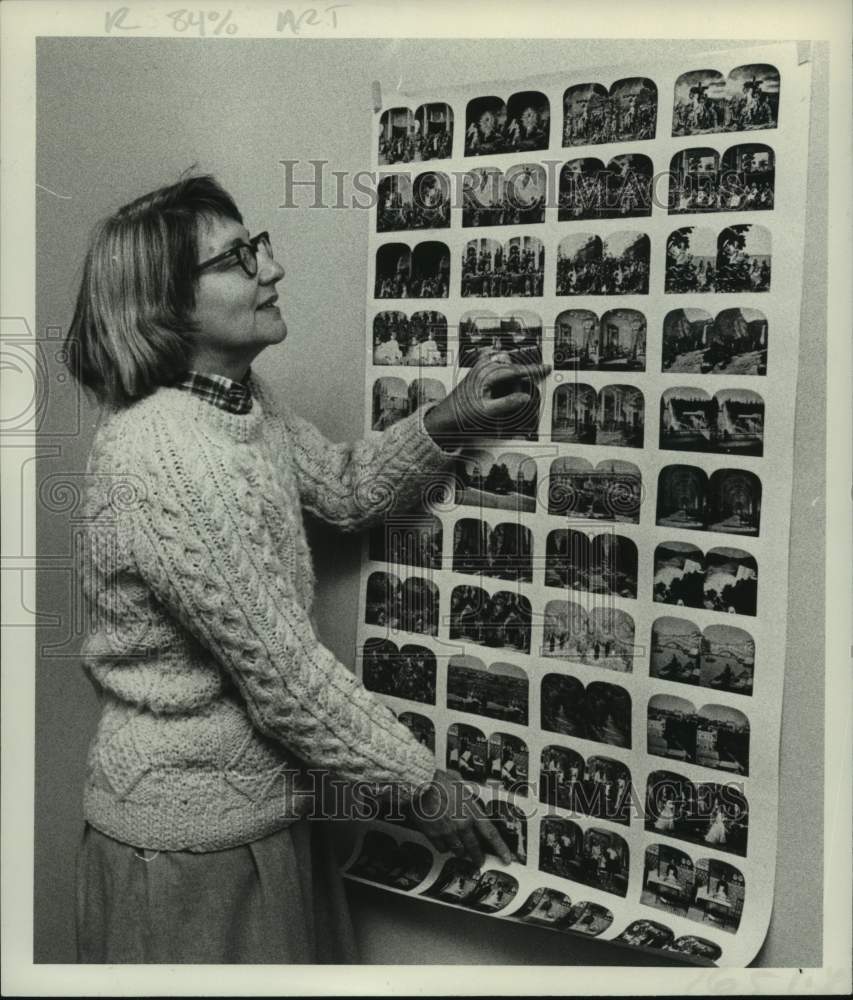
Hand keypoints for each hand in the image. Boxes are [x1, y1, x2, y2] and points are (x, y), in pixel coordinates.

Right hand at [409, 769, 512, 866]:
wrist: (421, 785)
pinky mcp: (434, 835)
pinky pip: (442, 848)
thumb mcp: (460, 785)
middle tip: (480, 861)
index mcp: (472, 812)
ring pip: (458, 850)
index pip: (491, 834)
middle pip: (475, 848)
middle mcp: (462, 825)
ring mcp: (448, 832)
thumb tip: (469, 794)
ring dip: (461, 851)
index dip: (500, 848)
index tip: (506, 858)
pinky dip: (445, 847)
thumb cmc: (439, 781)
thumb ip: (467, 795)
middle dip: (478, 857)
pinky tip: (445, 842)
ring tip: (461, 850)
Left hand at [423, 350, 550, 449]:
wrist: (447, 415)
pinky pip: (495, 363)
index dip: (533, 370)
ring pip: (504, 363)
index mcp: (487, 374)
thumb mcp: (488, 412)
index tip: (546, 368)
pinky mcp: (478, 370)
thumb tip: (525, 397)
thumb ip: (508, 403)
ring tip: (502, 393)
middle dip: (520, 377)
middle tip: (519, 393)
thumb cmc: (463, 413)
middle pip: (511, 366)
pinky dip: (502, 368)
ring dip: (510, 374)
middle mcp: (483, 367)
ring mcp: (479, 367)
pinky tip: (500, 380)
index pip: (515, 370)